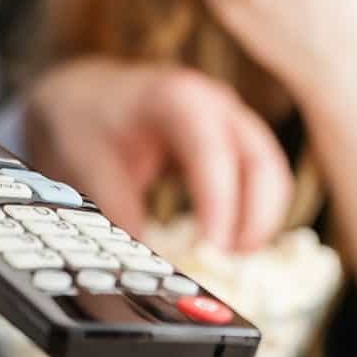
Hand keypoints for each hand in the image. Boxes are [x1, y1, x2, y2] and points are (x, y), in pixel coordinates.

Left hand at [25, 59, 291, 249]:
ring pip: (270, 172)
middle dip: (256, 217)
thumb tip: (143, 263)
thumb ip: (118, 211)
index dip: (219, 203)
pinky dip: (254, 212)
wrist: (86, 93)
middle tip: (231, 262)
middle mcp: (216, 105)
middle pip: (262, 162)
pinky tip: (232, 244)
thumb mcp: (90, 165)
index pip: (212, 152)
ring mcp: (232, 121)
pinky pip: (261, 178)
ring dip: (261, 219)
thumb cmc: (88, 121)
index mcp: (178, 99)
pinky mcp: (235, 141)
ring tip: (232, 260)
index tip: (213, 248)